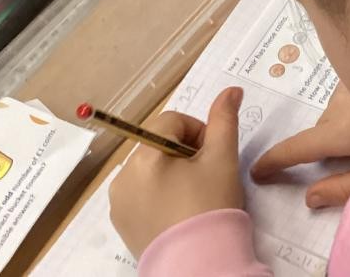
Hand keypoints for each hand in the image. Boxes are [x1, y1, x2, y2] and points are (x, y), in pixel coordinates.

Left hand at [109, 88, 245, 258]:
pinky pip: (140, 193)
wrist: (199, 264)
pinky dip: (160, 193)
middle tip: (208, 174)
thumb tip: (231, 90)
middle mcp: (123, 176)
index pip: (172, 122)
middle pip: (158, 144)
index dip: (198, 131)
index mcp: (145, 156)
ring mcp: (119, 202)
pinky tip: (180, 210)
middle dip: (185, 152)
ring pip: (149, 168)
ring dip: (172, 171)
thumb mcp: (223, 159)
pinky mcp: (121, 222)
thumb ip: (225, 120)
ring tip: (195, 193)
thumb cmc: (211, 206)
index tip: (214, 153)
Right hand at [250, 85, 349, 208]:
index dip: (276, 161)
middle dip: (330, 145)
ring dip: (349, 120)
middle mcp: (342, 100)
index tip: (257, 170)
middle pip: (322, 129)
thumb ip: (347, 186)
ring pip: (338, 108)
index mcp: (345, 129)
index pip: (300, 147)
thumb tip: (310, 197)